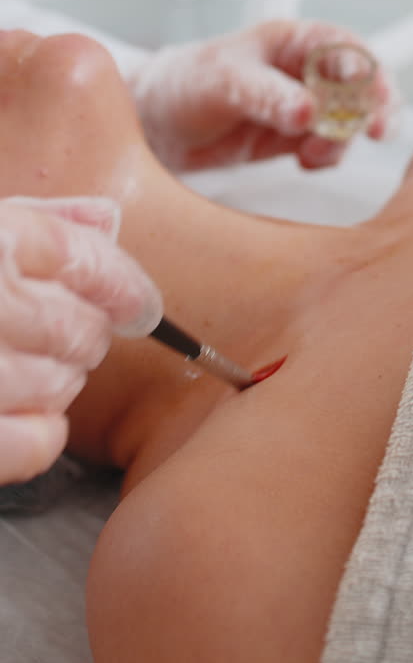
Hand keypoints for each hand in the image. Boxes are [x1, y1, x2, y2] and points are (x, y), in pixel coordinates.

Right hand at [0, 195, 161, 483]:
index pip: (77, 254)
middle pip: (78, 323)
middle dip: (91, 334)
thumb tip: (106, 219)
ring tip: (39, 371)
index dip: (119, 282)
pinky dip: (43, 436)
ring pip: (62, 382)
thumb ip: (37, 224)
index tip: (139, 302)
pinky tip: (23, 416)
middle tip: (76, 338)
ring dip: (65, 381)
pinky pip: (36, 443)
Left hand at [128, 20, 396, 171]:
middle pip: (362, 83)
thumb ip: (267, 96)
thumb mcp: (223, 82)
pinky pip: (329, 147)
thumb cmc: (182, 83)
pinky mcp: (295, 137)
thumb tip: (310, 110)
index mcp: (292, 40)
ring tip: (311, 155)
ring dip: (343, 139)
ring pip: (350, 119)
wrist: (152, 124)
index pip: (347, 48)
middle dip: (374, 108)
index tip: (379, 100)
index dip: (370, 71)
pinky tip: (302, 161)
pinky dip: (325, 158)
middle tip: (378, 133)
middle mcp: (305, 69)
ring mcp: (304, 104)